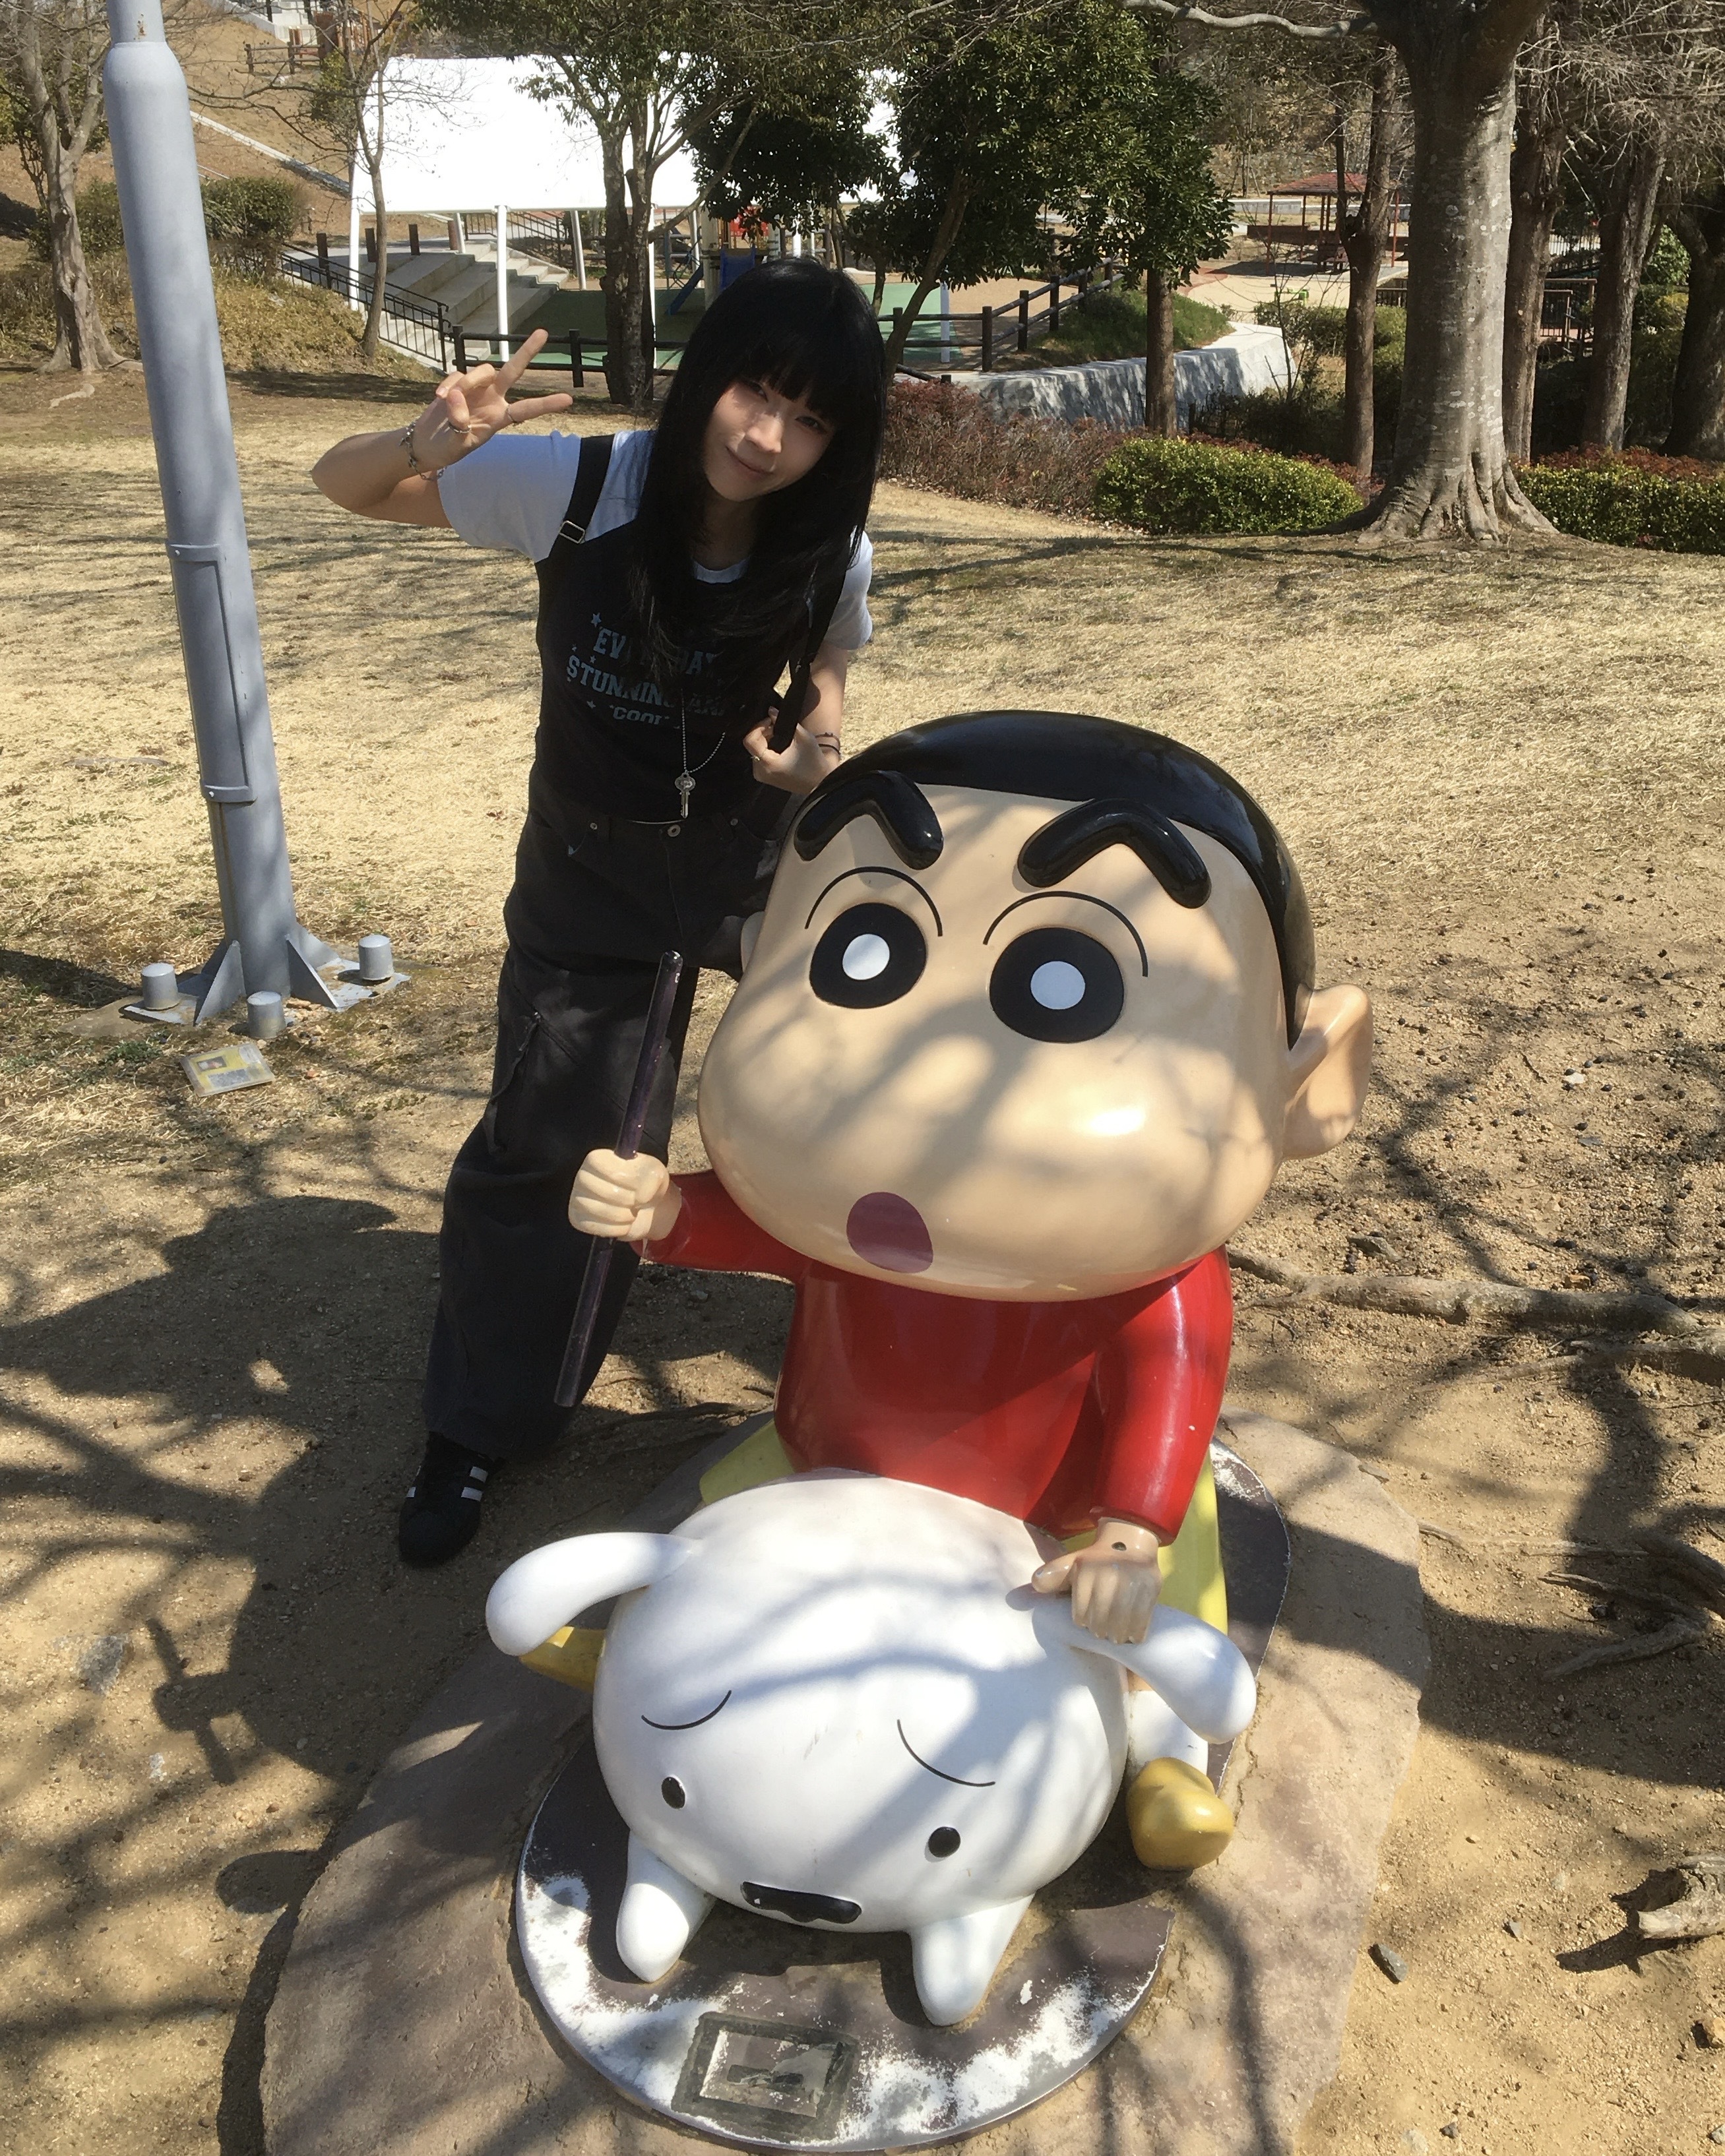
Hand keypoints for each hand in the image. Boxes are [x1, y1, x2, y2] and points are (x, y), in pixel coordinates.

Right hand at [411, 328, 573, 471]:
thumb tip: (456, 395)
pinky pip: (458, 374)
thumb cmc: (448, 448)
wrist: (428, 443)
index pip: (526, 410)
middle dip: (527, 353)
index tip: (568, 399)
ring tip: (445, 399)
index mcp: (500, 418)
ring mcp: (478, 389)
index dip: (546, 404)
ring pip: (482, 371)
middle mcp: (493, 399)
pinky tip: (439, 397)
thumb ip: (459, 423)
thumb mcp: (456, 443)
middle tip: (543, 333)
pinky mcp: (459, 382)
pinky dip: (449, 383)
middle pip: (513, 371)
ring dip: (467, 381)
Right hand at [568, 1149, 680, 1241]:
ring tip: (631, 1213)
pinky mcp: (577, 1218)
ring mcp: (577, 1197)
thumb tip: (639, 1197)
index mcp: (598, 1158)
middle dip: (628, 1201)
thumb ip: (650, 1178)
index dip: (628, 1181)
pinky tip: (622, 1223)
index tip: (638, 1186)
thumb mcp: (655, 1173)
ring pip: (598, 1211)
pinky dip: (615, 1229)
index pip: (609, 1170)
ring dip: (623, 1216)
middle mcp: (583, 1175)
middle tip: (636, 1202)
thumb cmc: (645, 1184)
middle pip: (605, 1191)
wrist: (644, 1207)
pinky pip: (594, 1227)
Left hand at [741, 715, 841, 794]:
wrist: (819, 782)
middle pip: (751, 744)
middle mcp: (761, 771)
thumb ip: (784, 721)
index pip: (750, 740)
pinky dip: (765, 748)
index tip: (770, 721)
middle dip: (762, 731)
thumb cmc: (813, 762)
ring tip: (778, 735)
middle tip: (776, 726)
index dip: (758, 726)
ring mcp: (761, 776)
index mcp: (769, 763)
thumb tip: (771, 710)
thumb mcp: (803, 737)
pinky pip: (757, 757)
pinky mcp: (763, 777)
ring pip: (754, 750)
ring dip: (764, 739)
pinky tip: (778, 745)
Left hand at [1032, 1519, 1162, 1643]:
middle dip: (1099, 1630)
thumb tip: (1030, 1587)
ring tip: (1116, 1634)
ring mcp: (1132, 1582)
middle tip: (1101, 1629)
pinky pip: (1141, 1624)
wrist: (1129, 1543)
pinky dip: (1135, 1634)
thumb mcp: (1070, 1564)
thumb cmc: (1095, 1561)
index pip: (1080, 1616)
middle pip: (1099, 1623)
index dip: (1082, 1620)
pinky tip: (1131, 1634)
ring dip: (1116, 1636)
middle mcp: (1108, 1575)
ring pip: (1120, 1627)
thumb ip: (1050, 1577)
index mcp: (1086, 1570)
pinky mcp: (1151, 1589)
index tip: (1086, 1617)